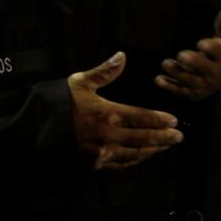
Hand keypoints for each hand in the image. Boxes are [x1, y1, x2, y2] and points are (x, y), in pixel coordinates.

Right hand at [68, 52, 182, 169]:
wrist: (41, 130)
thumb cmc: (63, 103)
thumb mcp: (80, 82)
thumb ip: (104, 71)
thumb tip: (122, 56)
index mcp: (106, 114)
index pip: (140, 117)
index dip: (159, 120)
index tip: (174, 120)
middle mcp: (107, 136)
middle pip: (142, 139)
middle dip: (163, 138)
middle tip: (178, 137)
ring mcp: (102, 153)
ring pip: (135, 154)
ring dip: (153, 150)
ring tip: (166, 146)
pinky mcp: (96, 164)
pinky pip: (122, 164)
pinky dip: (136, 160)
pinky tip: (144, 155)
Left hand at [156, 2, 220, 100]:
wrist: (219, 78)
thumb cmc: (220, 51)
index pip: (218, 52)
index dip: (211, 48)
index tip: (201, 44)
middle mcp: (214, 73)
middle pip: (204, 68)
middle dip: (194, 62)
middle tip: (182, 55)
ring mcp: (202, 85)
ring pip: (189, 80)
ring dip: (177, 73)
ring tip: (165, 63)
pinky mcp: (191, 93)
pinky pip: (179, 90)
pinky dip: (168, 86)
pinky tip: (158, 79)